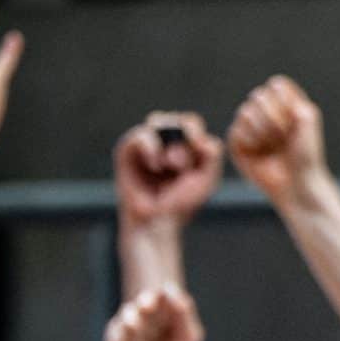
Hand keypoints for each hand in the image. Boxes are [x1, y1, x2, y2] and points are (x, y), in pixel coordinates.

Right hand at [104, 284, 204, 340]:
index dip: (159, 296)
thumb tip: (169, 286)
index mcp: (162, 314)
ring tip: (134, 324)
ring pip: (125, 320)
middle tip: (148, 306)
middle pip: (141, 306)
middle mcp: (143, 320)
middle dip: (144, 305)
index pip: (159, 298)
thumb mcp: (187, 338)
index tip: (163, 295)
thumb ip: (182, 313)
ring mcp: (127, 334)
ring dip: (130, 321)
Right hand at [114, 113, 223, 231]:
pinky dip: (152, 149)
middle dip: (184, 140)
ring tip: (170, 166)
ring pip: (159, 122)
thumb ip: (211, 154)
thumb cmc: (182, 201)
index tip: (200, 155)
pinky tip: (156, 166)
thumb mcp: (206, 178)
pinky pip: (141, 135)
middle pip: (176, 119)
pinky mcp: (127, 150)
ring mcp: (145, 143)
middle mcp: (163, 140)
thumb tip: (200, 137)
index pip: (191, 123)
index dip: (196, 134)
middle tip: (182, 166)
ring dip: (169, 145)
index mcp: (183, 144)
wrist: (159, 221)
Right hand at [229, 75, 328, 207]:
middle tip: (284, 137)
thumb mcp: (309, 123)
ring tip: (273, 146)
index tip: (295, 118)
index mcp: (285, 104)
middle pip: (258, 95)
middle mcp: (266, 112)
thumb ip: (295, 96)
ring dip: (262, 131)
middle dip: (273, 118)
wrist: (297, 185)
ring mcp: (251, 126)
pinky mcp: (238, 142)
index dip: (283, 101)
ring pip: (245, 112)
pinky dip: (249, 142)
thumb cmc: (306, 157)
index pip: (276, 85)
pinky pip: (235, 130)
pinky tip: (260, 154)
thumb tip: (276, 87)